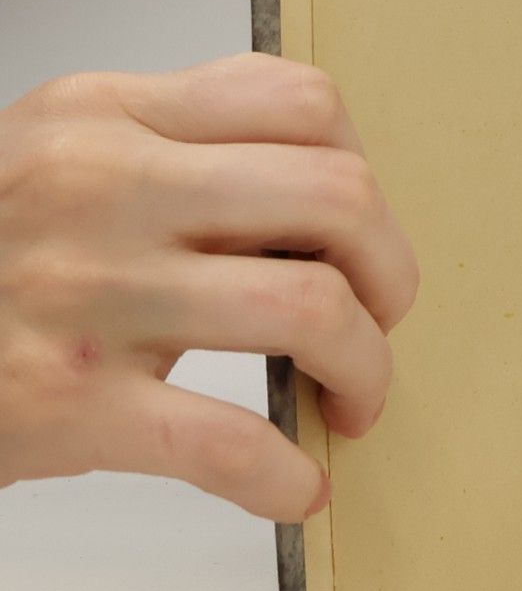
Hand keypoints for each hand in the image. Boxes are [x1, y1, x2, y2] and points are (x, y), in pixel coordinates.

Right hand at [0, 53, 417, 520]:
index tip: (357, 231)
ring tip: (350, 398)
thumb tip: (329, 197)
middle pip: (336, 196)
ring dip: (365, 368)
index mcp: (109, 114)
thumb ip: (182, 147)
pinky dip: (285, 476)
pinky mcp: (66, 403)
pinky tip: (295, 487)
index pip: (302, 103)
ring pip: (309, 310)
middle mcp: (102, 187)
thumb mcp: (63, 154)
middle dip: (390, 271)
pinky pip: (228, 442)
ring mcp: (86, 294)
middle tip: (380, 319)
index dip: (363, 170)